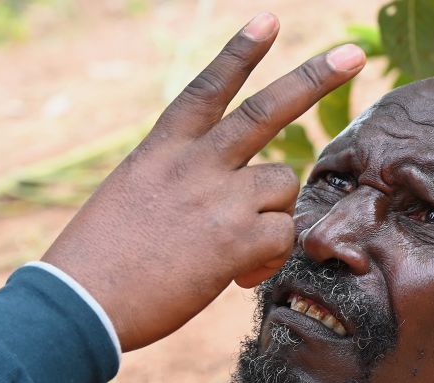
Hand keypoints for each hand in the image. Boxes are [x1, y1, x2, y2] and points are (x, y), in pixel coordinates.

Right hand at [41, 13, 364, 350]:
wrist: (81, 304)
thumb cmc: (100, 262)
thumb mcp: (132, 197)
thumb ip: (180, 183)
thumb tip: (227, 200)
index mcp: (162, 149)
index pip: (207, 88)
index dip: (240, 52)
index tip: (269, 20)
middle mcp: (193, 163)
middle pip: (265, 111)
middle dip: (313, 79)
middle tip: (352, 55)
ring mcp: (217, 198)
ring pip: (283, 184)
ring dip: (275, 213)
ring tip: (241, 247)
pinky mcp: (235, 240)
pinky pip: (283, 235)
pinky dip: (271, 258)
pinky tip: (240, 276)